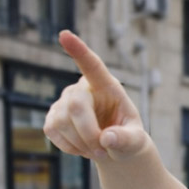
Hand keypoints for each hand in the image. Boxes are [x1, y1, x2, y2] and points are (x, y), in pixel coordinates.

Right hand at [43, 31, 148, 160]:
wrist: (114, 149)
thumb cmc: (128, 138)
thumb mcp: (135, 141)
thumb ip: (126, 140)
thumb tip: (106, 139)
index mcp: (108, 86)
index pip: (93, 66)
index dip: (79, 51)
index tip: (65, 35)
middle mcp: (83, 88)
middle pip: (76, 106)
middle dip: (89, 134)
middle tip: (103, 153)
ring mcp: (64, 101)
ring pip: (62, 121)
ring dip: (80, 143)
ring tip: (97, 151)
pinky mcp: (53, 116)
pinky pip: (52, 130)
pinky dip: (69, 146)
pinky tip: (82, 149)